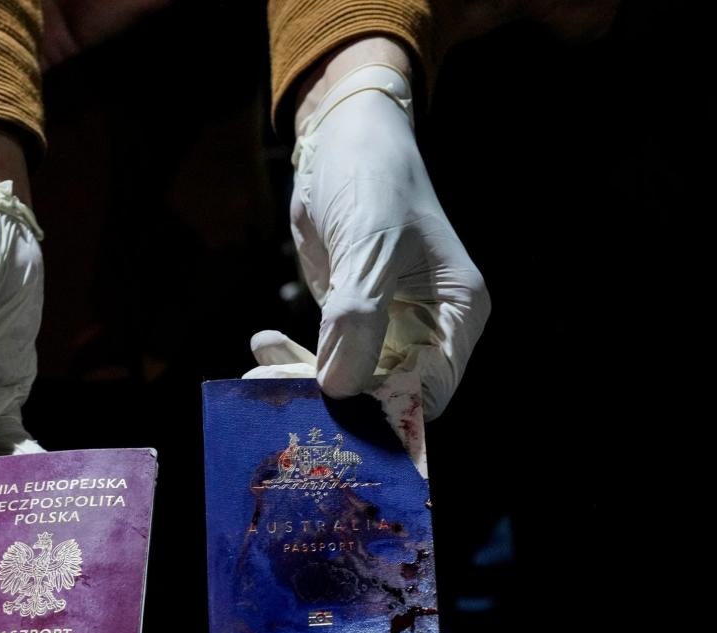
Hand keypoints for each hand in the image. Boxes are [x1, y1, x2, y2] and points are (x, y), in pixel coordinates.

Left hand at [275, 42, 489, 419]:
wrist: (342, 141)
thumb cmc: (373, 180)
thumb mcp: (371, 246)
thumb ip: (358, 319)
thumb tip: (339, 389)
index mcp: (457, 313)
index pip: (428, 390)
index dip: (382, 407)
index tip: (331, 407)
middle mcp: (429, 329)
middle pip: (384, 392)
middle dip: (332, 396)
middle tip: (273, 384)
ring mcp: (388, 327)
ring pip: (349, 381)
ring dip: (302, 378)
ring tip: (259, 366)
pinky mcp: (351, 320)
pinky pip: (325, 357)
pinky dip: (293, 357)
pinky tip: (263, 343)